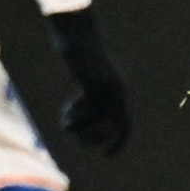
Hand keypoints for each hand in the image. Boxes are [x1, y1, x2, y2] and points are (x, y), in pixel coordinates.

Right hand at [46, 10, 129, 156]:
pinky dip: (74, 116)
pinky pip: (90, 108)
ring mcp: (109, 86)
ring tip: (66, 121)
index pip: (125, 125)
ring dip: (80, 128)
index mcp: (119, 92)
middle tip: (74, 132)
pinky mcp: (96, 82)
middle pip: (115, 129)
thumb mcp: (87, 78)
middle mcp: (119, 92)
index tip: (107, 156)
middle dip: (93, 138)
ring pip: (102, 123)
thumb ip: (90, 96)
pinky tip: (64, 112)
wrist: (78, 34)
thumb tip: (83, 118)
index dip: (118, 143)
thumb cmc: (80, 55)